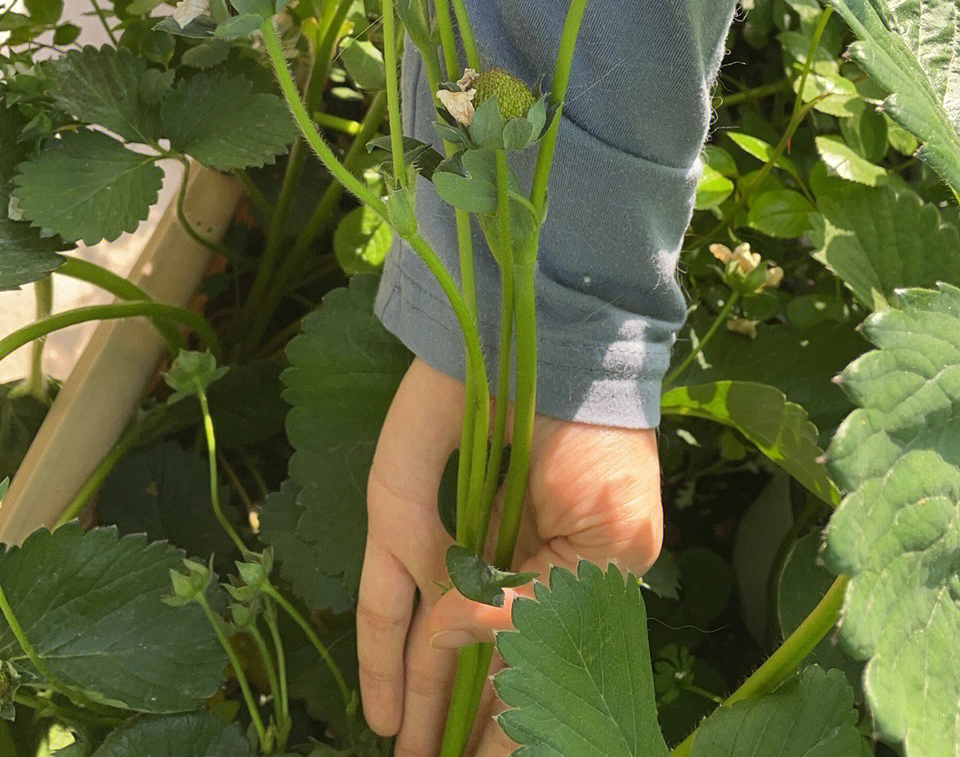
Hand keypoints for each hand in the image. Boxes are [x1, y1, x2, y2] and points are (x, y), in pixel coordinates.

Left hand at [357, 357, 662, 756]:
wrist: (560, 342)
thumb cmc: (603, 439)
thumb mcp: (607, 537)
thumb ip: (535, 601)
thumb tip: (456, 638)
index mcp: (561, 569)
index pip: (536, 664)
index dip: (522, 725)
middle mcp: (498, 560)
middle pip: (476, 664)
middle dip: (464, 728)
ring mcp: (446, 535)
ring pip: (427, 643)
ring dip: (423, 708)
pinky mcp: (399, 503)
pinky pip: (383, 586)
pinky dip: (381, 646)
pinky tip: (384, 706)